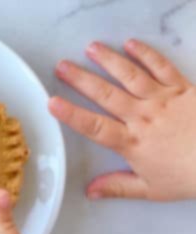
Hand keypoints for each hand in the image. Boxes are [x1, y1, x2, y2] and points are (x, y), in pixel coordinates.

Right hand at [51, 39, 195, 200]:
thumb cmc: (189, 177)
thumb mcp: (152, 189)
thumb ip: (118, 186)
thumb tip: (89, 191)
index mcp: (132, 142)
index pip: (94, 126)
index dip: (71, 114)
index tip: (51, 101)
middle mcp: (142, 116)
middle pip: (105, 94)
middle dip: (81, 79)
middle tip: (62, 65)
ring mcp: (162, 99)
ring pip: (129, 74)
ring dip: (109, 59)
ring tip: (91, 47)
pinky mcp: (182, 88)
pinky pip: (161, 67)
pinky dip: (145, 54)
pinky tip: (131, 43)